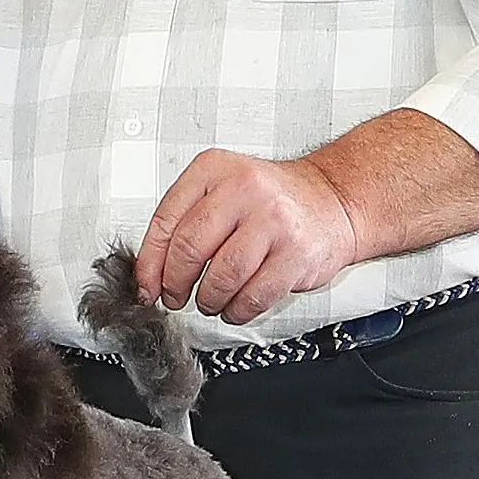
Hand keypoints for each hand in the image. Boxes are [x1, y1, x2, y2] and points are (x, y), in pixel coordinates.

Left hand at [134, 149, 359, 324]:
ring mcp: (273, 220)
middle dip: (175, 283)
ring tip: (209, 301)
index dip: (150, 262)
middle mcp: (244, 188)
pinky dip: (237, 310)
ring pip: (221, 277)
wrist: (331, 200)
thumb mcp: (222, 189)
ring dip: (208, 300)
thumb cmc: (270, 200)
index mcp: (214, 168)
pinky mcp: (297, 253)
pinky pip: (254, 296)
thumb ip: (185, 221)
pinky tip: (235, 306)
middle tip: (175, 296)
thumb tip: (150, 272)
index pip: (166, 220)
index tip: (147, 285)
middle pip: (190, 248)